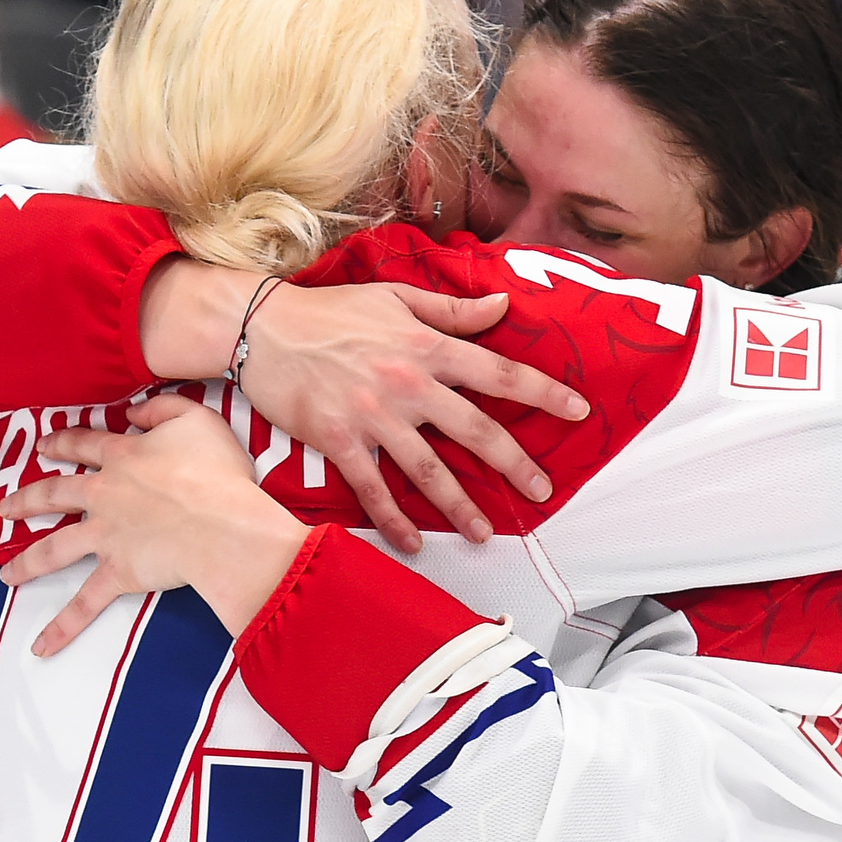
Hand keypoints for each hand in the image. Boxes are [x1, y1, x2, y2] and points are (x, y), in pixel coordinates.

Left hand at [0, 396, 307, 656]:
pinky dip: (63, 627)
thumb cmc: (217, 473)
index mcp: (122, 457)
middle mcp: (103, 496)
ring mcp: (106, 537)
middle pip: (53, 495)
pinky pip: (85, 605)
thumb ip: (163, 409)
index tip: (44, 444)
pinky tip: (41, 646)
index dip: (62, 442)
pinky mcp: (118, 573)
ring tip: (7, 576)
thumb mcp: (195, 419)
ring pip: (55, 550)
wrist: (223, 525)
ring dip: (27, 563)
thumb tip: (135, 411)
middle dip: (27, 500)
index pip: (83, 445)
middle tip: (5, 508)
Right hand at [140, 259, 588, 552]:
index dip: (544, 392)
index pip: (499, 372)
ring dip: (460, 507)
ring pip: (430, 471)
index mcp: (427, 347)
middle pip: (476, 430)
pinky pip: (375, 489)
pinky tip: (413, 544)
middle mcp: (409, 384)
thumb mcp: (396, 297)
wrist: (262, 328)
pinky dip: (394, 520)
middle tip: (542, 491)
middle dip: (515, 464)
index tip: (579, 412)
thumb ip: (451, 310)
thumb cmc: (330, 311)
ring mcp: (375, 416)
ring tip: (484, 534)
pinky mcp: (341, 441)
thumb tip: (501, 307)